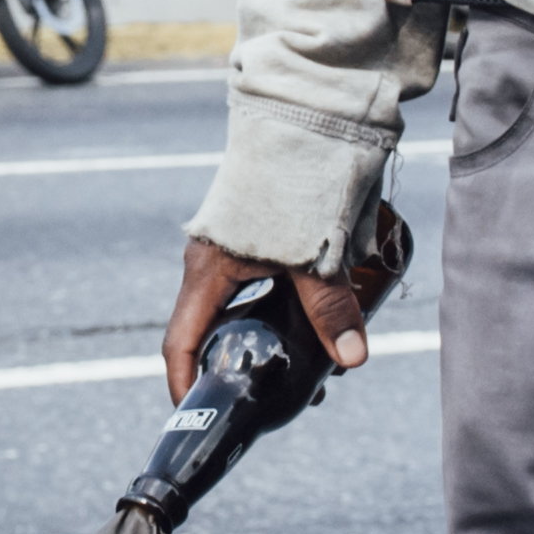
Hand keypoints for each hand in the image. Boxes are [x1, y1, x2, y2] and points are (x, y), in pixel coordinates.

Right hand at [160, 206, 411, 396]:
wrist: (303, 120)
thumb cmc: (297, 181)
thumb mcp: (315, 254)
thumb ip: (331, 307)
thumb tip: (351, 359)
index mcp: (209, 271)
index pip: (182, 343)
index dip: (186, 385)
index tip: (201, 414)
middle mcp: (211, 263)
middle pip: (213, 332)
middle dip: (241, 369)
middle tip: (276, 399)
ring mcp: (232, 249)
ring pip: (241, 310)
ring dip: (267, 342)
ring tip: (309, 370)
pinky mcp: (256, 236)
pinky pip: (259, 288)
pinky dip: (281, 313)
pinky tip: (318, 323)